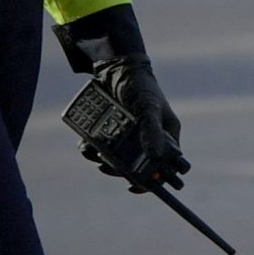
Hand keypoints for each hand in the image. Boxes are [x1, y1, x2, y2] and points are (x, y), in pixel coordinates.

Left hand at [91, 53, 187, 190]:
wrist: (117, 68)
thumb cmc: (142, 86)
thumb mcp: (149, 107)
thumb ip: (153, 130)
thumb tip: (154, 156)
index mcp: (166, 138)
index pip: (164, 168)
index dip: (152, 181)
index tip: (134, 186)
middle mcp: (148, 141)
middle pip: (137, 168)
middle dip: (121, 170)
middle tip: (108, 166)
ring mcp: (128, 138)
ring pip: (117, 160)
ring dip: (105, 162)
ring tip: (98, 155)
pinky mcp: (111, 132)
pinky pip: (101, 148)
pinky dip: (93, 149)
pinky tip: (87, 145)